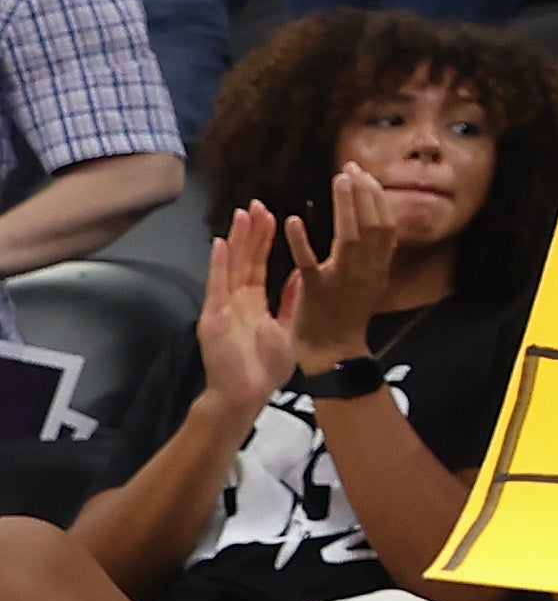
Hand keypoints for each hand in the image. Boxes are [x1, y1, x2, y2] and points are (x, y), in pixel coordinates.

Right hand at [197, 203, 303, 419]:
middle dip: (251, 231)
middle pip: (245, 259)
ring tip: (242, 213)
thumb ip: (289, 301)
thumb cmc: (264, 369)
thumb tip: (300, 275)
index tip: (271, 214)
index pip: (259, 264)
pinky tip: (221, 244)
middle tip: (257, 203)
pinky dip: (219, 266)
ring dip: (236, 240)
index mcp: (253, 303)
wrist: (245, 397)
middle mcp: (236, 301)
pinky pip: (217, 288)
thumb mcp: (284, 327)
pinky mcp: (213, 319)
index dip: (264, 240)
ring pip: (231, 267)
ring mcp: (223, 308)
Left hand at [285, 164, 397, 367]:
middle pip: (373, 224)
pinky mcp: (317, 292)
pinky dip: (301, 241)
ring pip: (350, 237)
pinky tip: (293, 220)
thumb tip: (370, 221)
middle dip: (364, 192)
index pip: (386, 223)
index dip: (377, 197)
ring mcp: (343, 281)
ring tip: (338, 181)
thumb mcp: (370, 280)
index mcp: (378, 266)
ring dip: (345, 206)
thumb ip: (371, 253)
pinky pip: (309, 264)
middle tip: (350, 169)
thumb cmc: (348, 314)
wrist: (334, 352)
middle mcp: (366, 270)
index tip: (365, 174)